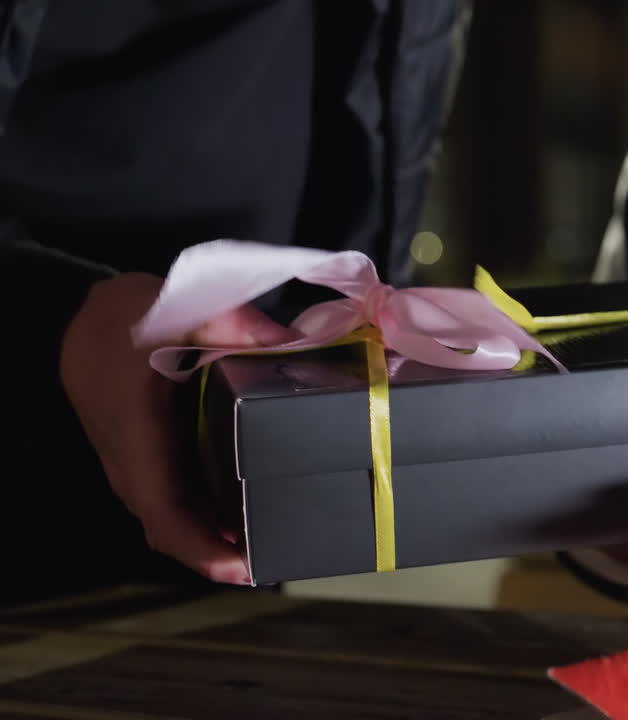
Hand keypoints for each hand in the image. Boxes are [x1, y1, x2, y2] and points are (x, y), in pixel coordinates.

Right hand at [60, 272, 297, 583]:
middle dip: (223, 554)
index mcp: (137, 441)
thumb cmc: (123, 321)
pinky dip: (211, 516)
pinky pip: (178, 501)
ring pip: (177, 519)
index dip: (202, 550)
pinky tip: (251, 513)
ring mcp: (140, 467)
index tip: (243, 570)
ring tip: (276, 543)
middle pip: (176, 530)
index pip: (165, 516)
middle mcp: (135, 466)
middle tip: (282, 559)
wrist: (80, 320)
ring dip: (219, 538)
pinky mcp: (150, 460)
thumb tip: (281, 340)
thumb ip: (225, 325)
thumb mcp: (173, 312)